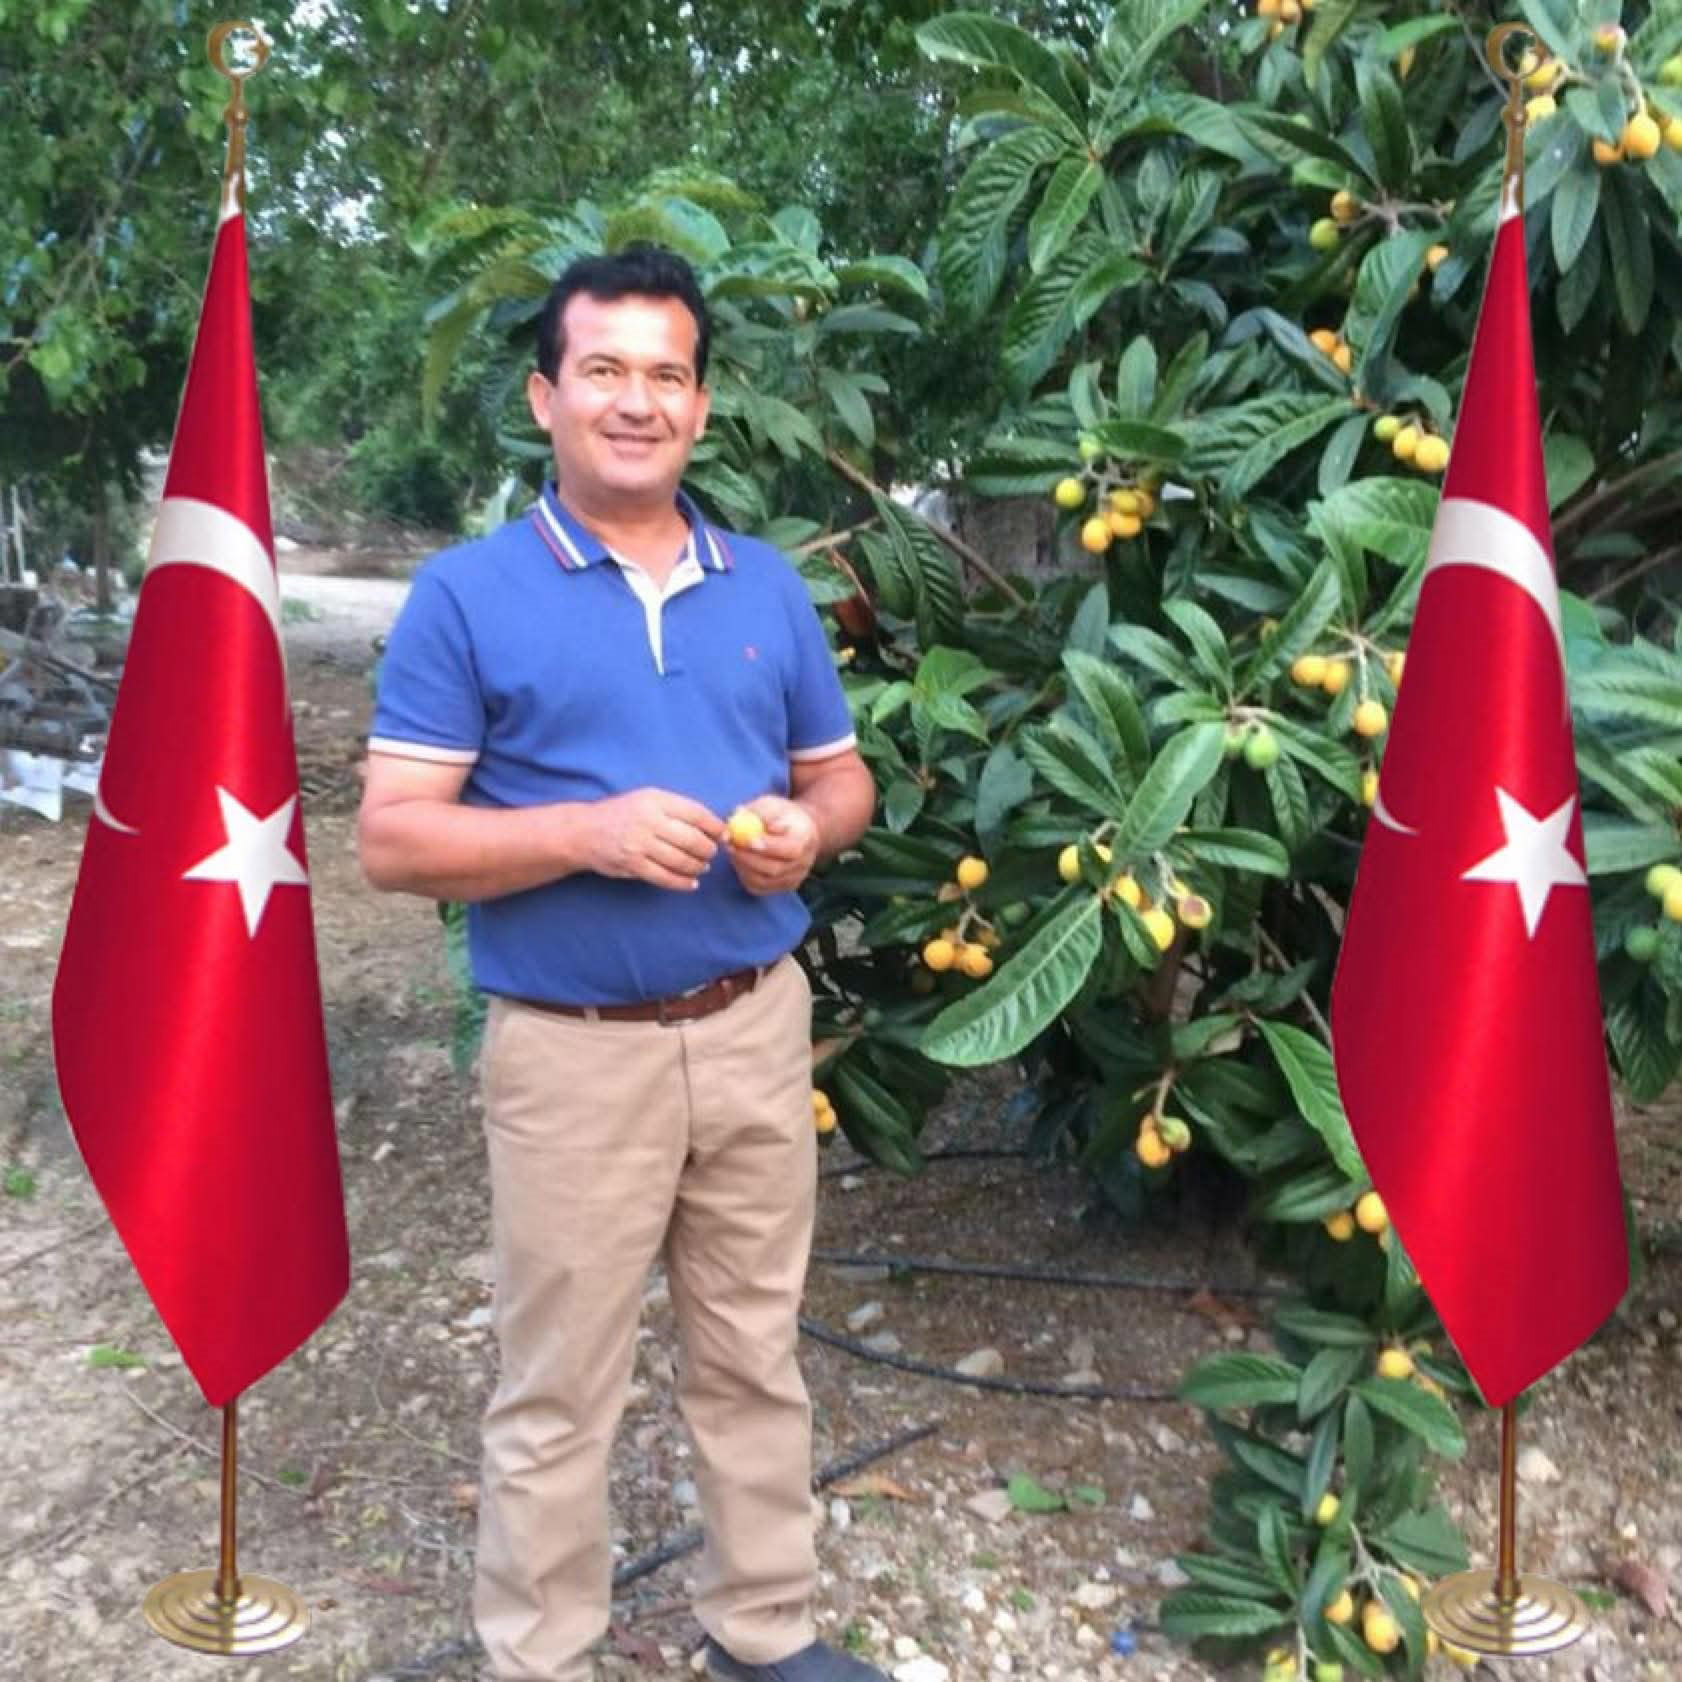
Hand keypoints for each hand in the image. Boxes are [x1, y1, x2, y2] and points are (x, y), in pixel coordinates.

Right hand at [585, 788, 723, 890]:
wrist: (584, 831)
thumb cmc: (622, 814)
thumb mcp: (647, 800)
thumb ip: (677, 810)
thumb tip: (714, 826)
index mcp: (655, 800)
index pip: (696, 814)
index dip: (714, 826)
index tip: (723, 834)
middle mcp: (649, 820)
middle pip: (692, 840)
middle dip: (708, 850)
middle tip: (711, 853)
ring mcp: (640, 843)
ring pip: (682, 860)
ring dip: (698, 867)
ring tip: (701, 867)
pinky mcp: (633, 864)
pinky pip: (666, 877)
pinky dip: (683, 883)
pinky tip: (691, 883)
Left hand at [724, 795, 819, 895]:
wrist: (797, 831)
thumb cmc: (781, 815)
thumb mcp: (772, 804)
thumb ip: (757, 810)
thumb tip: (739, 815)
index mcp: (806, 838)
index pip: (790, 848)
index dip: (769, 846)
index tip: (749, 839)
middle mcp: (804, 861)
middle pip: (776, 868)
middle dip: (749, 858)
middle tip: (731, 846)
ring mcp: (794, 877)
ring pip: (764, 880)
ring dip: (743, 866)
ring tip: (733, 850)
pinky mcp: (781, 887)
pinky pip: (759, 887)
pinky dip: (744, 875)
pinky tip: (739, 860)